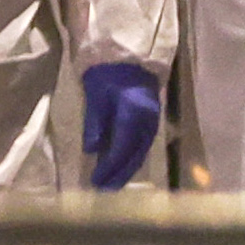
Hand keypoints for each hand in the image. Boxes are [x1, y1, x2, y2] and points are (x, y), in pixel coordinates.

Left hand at [82, 61, 165, 191]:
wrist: (129, 53)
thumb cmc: (108, 71)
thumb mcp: (96, 94)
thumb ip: (95, 123)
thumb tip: (91, 150)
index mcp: (133, 113)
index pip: (121, 149)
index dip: (108, 168)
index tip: (95, 183)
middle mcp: (147, 120)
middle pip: (135, 156)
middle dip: (119, 175)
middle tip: (104, 191)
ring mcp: (153, 120)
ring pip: (141, 152)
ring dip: (127, 169)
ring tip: (113, 183)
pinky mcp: (152, 118)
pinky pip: (143, 144)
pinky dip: (133, 158)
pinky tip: (124, 165)